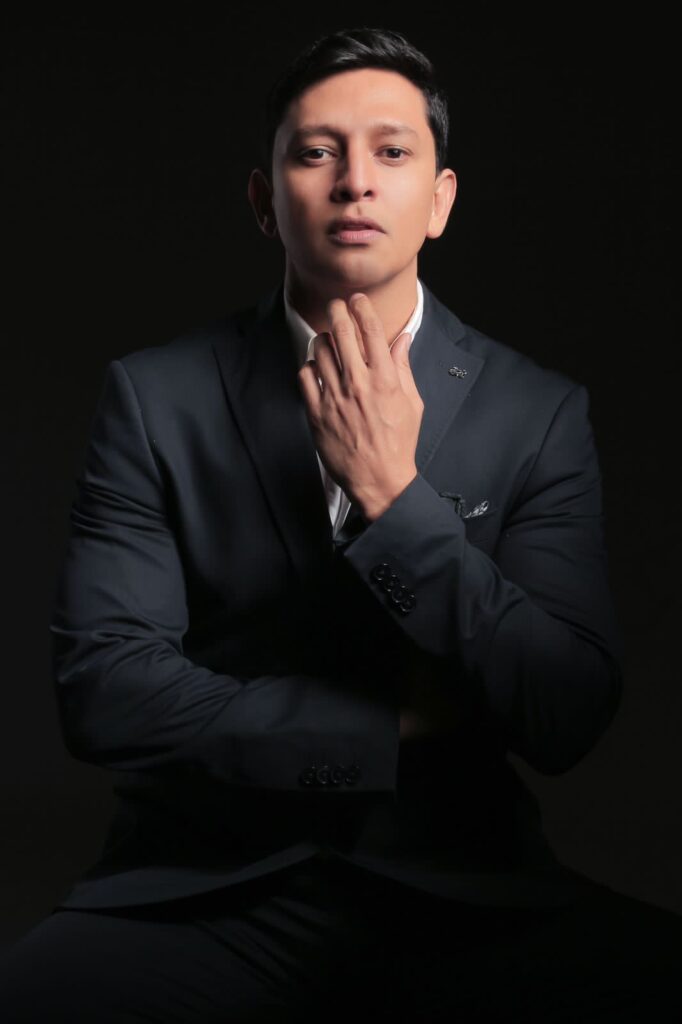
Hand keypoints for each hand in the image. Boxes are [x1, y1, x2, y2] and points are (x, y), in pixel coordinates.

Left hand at [297, 293, 423, 520]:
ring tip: (328, 342)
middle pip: (342, 332)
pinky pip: (304, 376)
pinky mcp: (317, 413)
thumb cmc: (399, 443)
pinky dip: (309, 367)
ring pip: (319, 351)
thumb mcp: (412, 402)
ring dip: (323, 340)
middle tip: (336, 306)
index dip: (362, 307)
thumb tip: (403, 339)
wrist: (379, 479)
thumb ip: (403, 367)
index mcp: (385, 379)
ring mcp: (334, 398)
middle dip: (338, 311)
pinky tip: (317, 370)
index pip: (371, 330)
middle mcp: (358, 384)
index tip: (357, 300)